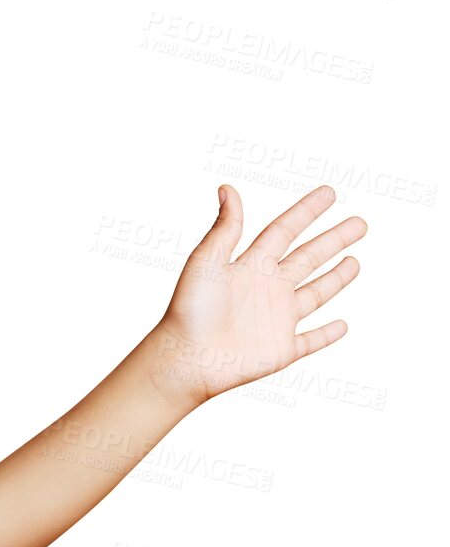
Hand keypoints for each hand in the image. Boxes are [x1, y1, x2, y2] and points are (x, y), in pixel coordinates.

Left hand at [140, 184, 366, 410]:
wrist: (186, 358)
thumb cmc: (189, 310)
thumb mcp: (207, 262)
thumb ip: (225, 228)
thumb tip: (227, 188)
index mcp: (250, 266)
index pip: (284, 231)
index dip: (306, 212)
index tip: (329, 193)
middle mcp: (267, 289)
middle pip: (308, 258)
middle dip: (334, 241)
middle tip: (360, 224)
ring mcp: (277, 320)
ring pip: (315, 295)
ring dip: (335, 279)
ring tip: (354, 263)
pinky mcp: (282, 350)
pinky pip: (311, 341)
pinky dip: (327, 334)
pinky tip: (342, 326)